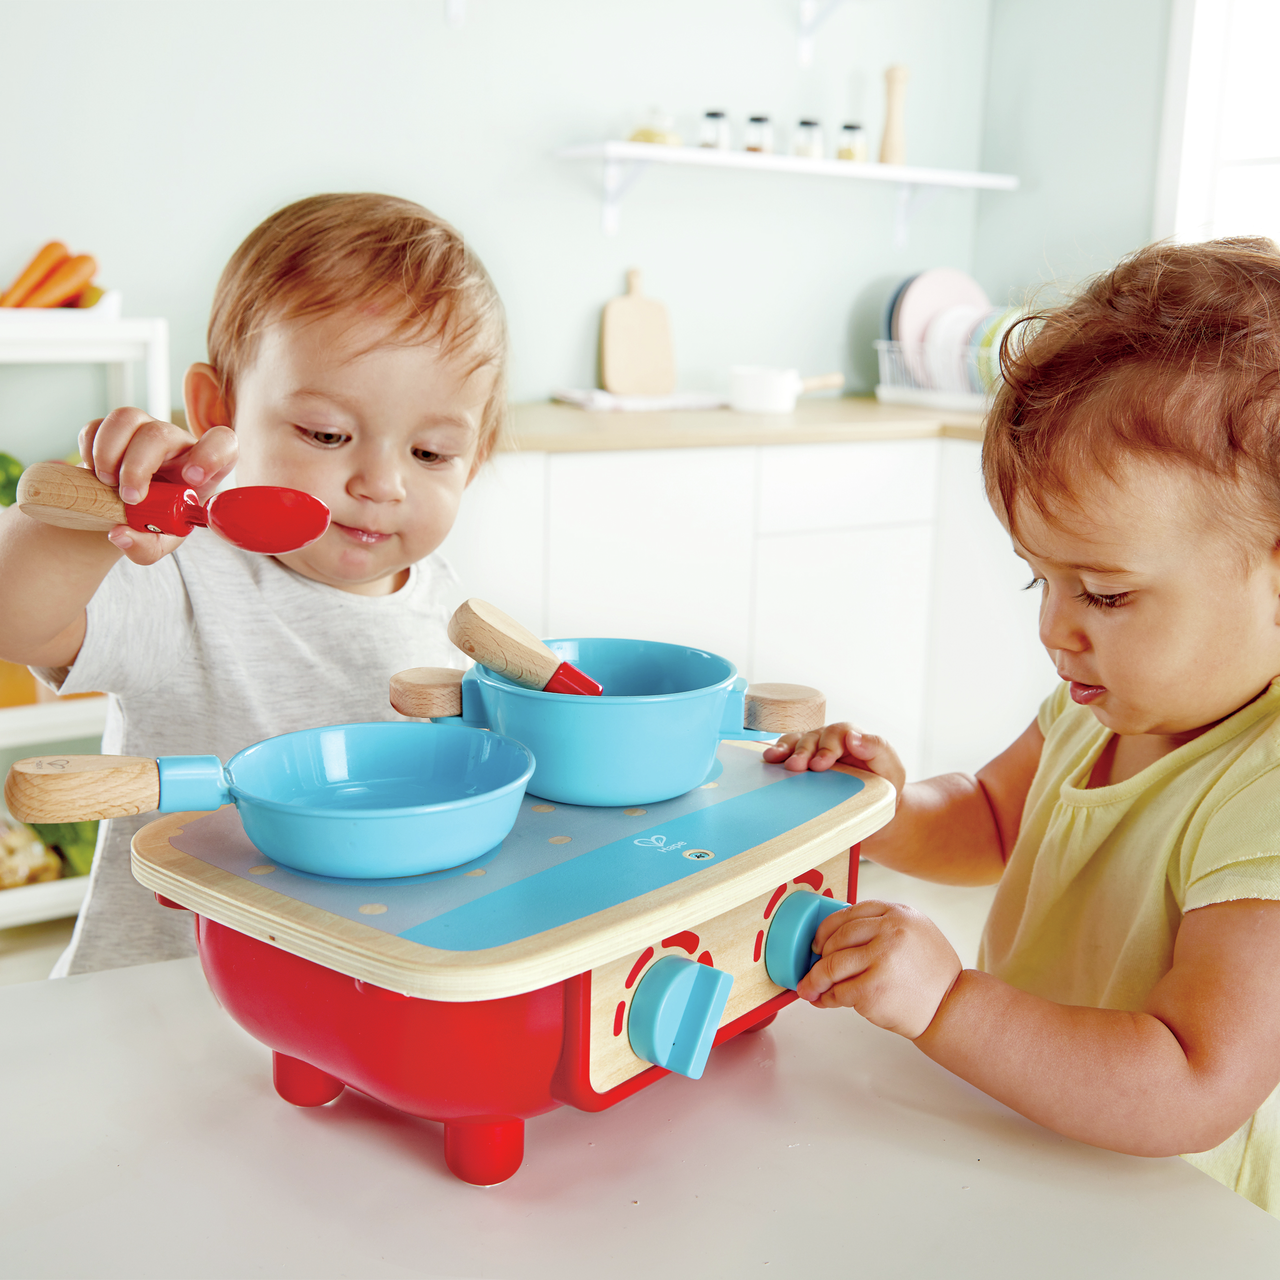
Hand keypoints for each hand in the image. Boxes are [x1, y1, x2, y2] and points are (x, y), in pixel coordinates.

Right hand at [79, 407, 236, 564]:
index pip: (223, 443)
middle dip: (139, 466)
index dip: (211, 454)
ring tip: (106, 483)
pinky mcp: (116, 430)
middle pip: (162, 433)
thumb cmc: (153, 524)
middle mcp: (176, 445)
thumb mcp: (156, 544)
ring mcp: (145, 431)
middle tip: (129, 497)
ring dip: (110, 452)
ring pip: (128, 419)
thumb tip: (120, 534)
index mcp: (202, 470)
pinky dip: (89, 448)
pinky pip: (99, 425)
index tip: (191, 479)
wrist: (125, 513)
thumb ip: (144, 547)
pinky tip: (93, 473)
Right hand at [763, 721, 905, 794]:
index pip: (838, 733)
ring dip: (784, 750)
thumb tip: (855, 737)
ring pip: (795, 742)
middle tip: (796, 766)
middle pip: (813, 737)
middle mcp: (829, 741)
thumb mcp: (892, 770)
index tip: (821, 764)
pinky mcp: (800, 767)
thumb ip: (879, 749)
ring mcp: (812, 753)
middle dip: (803, 750)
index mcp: (852, 739)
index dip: (828, 745)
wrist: (873, 813)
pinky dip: (775, 756)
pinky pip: (785, 755)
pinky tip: (767, 762)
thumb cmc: (884, 789)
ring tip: (774, 759)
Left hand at [796, 899, 961, 1039]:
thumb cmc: (933, 975)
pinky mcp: (872, 989)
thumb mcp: (916, 934)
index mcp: (899, 914)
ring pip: (833, 965)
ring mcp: (880, 959)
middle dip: (820, 956)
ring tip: (811, 987)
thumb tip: (838, 936)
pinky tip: (826, 1000)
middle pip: (837, 938)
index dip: (828, 928)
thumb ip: (883, 927)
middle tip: (813, 967)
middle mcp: (890, 932)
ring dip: (816, 978)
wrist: (952, 1008)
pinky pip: (838, 991)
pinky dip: (828, 997)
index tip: (819, 941)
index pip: (850, 913)